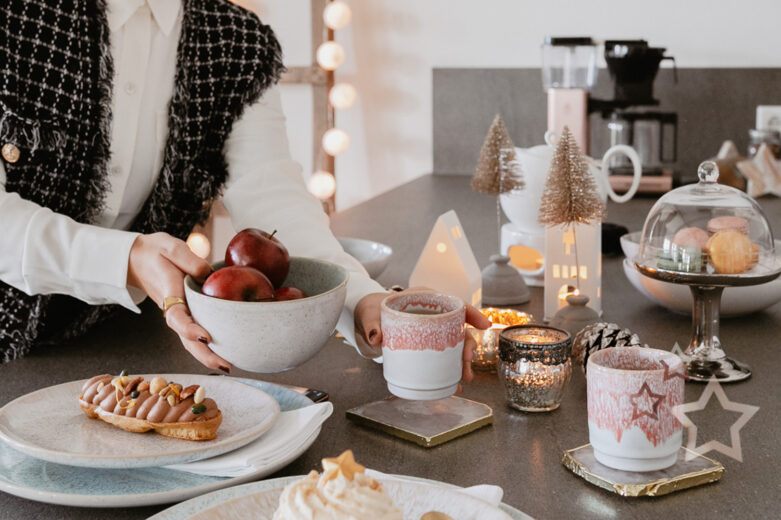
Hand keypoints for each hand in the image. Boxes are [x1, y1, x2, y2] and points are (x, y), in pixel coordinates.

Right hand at [126, 232, 231, 371]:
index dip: (190, 329)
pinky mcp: (184, 314)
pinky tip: (224, 352)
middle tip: (226, 366)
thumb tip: (208, 274)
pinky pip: (194, 334)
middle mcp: (174, 310)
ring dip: (207, 356)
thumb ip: (189, 259)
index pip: (178, 317)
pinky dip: (207, 347)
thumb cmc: (155, 252)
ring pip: (190, 342)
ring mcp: (178, 314)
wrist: (137, 258)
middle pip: (186, 339)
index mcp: (169, 294)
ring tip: (228, 367)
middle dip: (205, 355)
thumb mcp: (171, 247)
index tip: (205, 336)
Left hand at [354, 287, 490, 381]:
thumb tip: (375, 337)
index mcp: (425, 300)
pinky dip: (450, 371)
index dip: (472, 313)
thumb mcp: (370, 314)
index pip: (454, 304)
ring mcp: (431, 332)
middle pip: (458, 328)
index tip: (485, 325)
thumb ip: (371, 324)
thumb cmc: (372, 311)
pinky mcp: (426, 347)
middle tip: (467, 361)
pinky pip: (442, 358)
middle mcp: (432, 316)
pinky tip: (454, 384)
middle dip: (467, 345)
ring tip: (465, 377)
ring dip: (462, 361)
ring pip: (454, 345)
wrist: (366, 320)